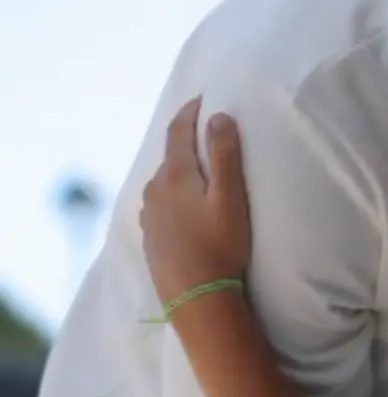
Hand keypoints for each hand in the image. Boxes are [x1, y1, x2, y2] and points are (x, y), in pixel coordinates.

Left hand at [140, 97, 250, 303]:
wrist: (197, 298)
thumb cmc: (221, 247)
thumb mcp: (230, 199)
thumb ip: (224, 155)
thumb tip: (217, 116)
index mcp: (175, 176)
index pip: (178, 131)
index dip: (190, 112)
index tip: (203, 98)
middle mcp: (154, 190)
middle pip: (170, 156)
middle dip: (188, 142)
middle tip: (208, 136)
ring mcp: (149, 215)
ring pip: (164, 182)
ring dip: (181, 172)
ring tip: (201, 175)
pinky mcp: (150, 237)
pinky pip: (161, 205)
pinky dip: (174, 197)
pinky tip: (187, 210)